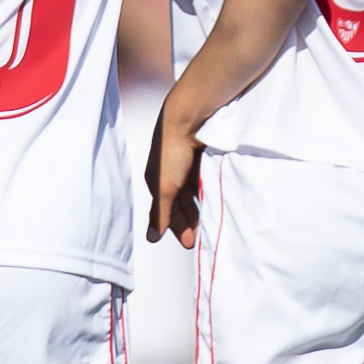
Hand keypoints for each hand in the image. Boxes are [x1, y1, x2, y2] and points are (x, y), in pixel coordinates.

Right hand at [145, 114, 202, 248]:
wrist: (188, 120)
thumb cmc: (171, 152)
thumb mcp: (166, 189)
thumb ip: (159, 214)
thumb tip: (151, 238)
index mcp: (156, 182)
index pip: (164, 211)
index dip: (175, 227)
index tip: (188, 243)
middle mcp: (167, 175)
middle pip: (177, 204)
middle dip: (186, 221)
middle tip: (198, 236)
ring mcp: (182, 167)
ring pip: (189, 194)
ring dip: (196, 208)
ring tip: (208, 220)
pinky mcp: (196, 159)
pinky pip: (199, 182)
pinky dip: (203, 192)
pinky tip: (211, 197)